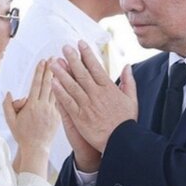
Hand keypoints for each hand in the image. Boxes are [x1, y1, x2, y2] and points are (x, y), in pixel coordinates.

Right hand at [2, 60, 58, 176]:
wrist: (36, 148)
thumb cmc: (21, 135)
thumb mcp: (10, 120)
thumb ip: (8, 105)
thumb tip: (9, 93)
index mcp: (32, 106)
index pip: (36, 84)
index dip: (39, 71)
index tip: (42, 61)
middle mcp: (43, 106)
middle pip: (48, 84)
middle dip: (50, 69)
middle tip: (54, 58)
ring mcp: (52, 111)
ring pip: (57, 91)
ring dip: (59, 78)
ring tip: (62, 66)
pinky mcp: (59, 116)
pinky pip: (61, 101)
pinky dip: (63, 91)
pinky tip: (66, 83)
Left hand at [51, 40, 136, 155]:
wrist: (121, 141)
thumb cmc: (126, 121)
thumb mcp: (132, 99)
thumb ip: (128, 81)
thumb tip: (127, 65)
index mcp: (109, 89)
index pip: (96, 67)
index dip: (87, 54)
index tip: (80, 44)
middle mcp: (97, 95)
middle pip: (82, 73)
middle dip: (72, 59)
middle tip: (64, 48)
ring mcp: (87, 106)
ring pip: (72, 86)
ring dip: (62, 73)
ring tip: (54, 63)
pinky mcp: (80, 117)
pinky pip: (68, 102)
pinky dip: (60, 92)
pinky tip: (54, 83)